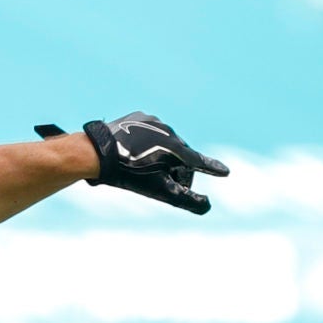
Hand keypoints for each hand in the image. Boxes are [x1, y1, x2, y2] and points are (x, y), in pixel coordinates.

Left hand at [59, 113, 227, 215]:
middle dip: (174, 170)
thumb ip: (185, 199)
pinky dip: (145, 143)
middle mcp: (170, 132)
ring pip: (163, 143)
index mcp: (177, 150)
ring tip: (137, 166)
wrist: (97, 151)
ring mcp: (155, 121)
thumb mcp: (158, 190)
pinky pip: (148, 132)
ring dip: (159, 155)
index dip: (212, 168)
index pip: (199, 163)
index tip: (225, 172)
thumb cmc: (128, 174)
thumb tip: (207, 206)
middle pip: (179, 157)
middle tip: (156, 181)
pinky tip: (131, 152)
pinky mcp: (140, 116)